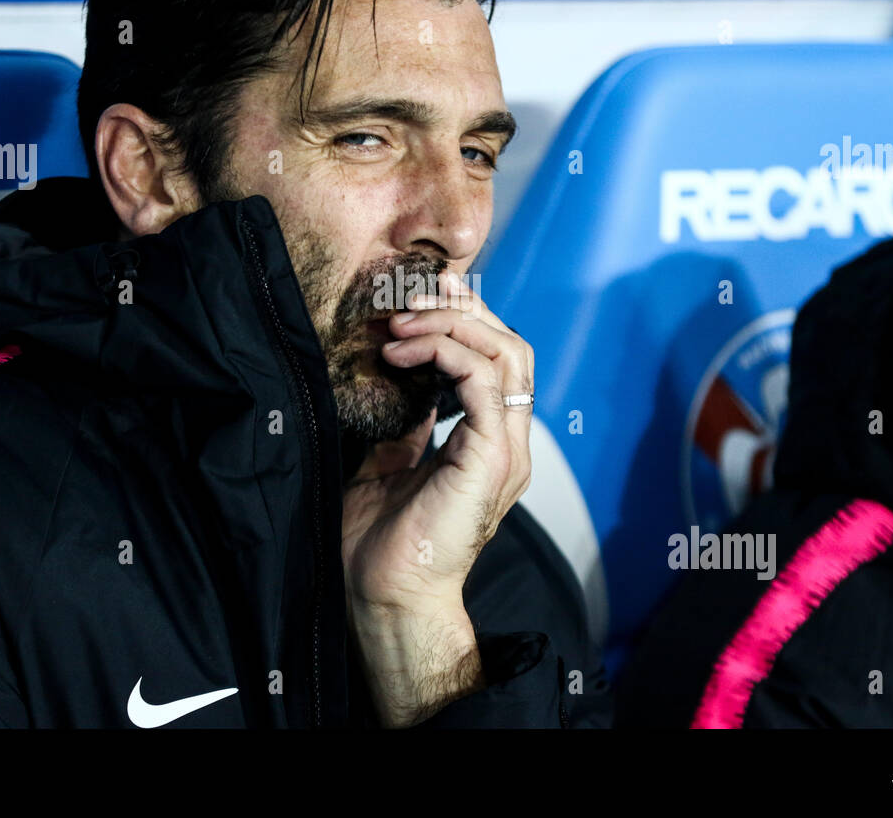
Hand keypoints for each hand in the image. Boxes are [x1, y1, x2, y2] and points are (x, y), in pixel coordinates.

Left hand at [341, 271, 533, 725]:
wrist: (384, 595)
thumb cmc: (381, 542)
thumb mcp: (391, 462)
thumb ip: (408, 421)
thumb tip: (401, 377)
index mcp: (489, 443)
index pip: (498, 359)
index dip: (464, 319)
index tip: (418, 298)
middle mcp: (507, 442)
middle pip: (511, 346)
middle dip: (461, 310)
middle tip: (408, 299)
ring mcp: (506, 450)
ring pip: (507, 355)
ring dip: (452, 326)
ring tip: (400, 323)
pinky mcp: (492, 459)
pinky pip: (487, 383)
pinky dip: (449, 353)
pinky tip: (407, 351)